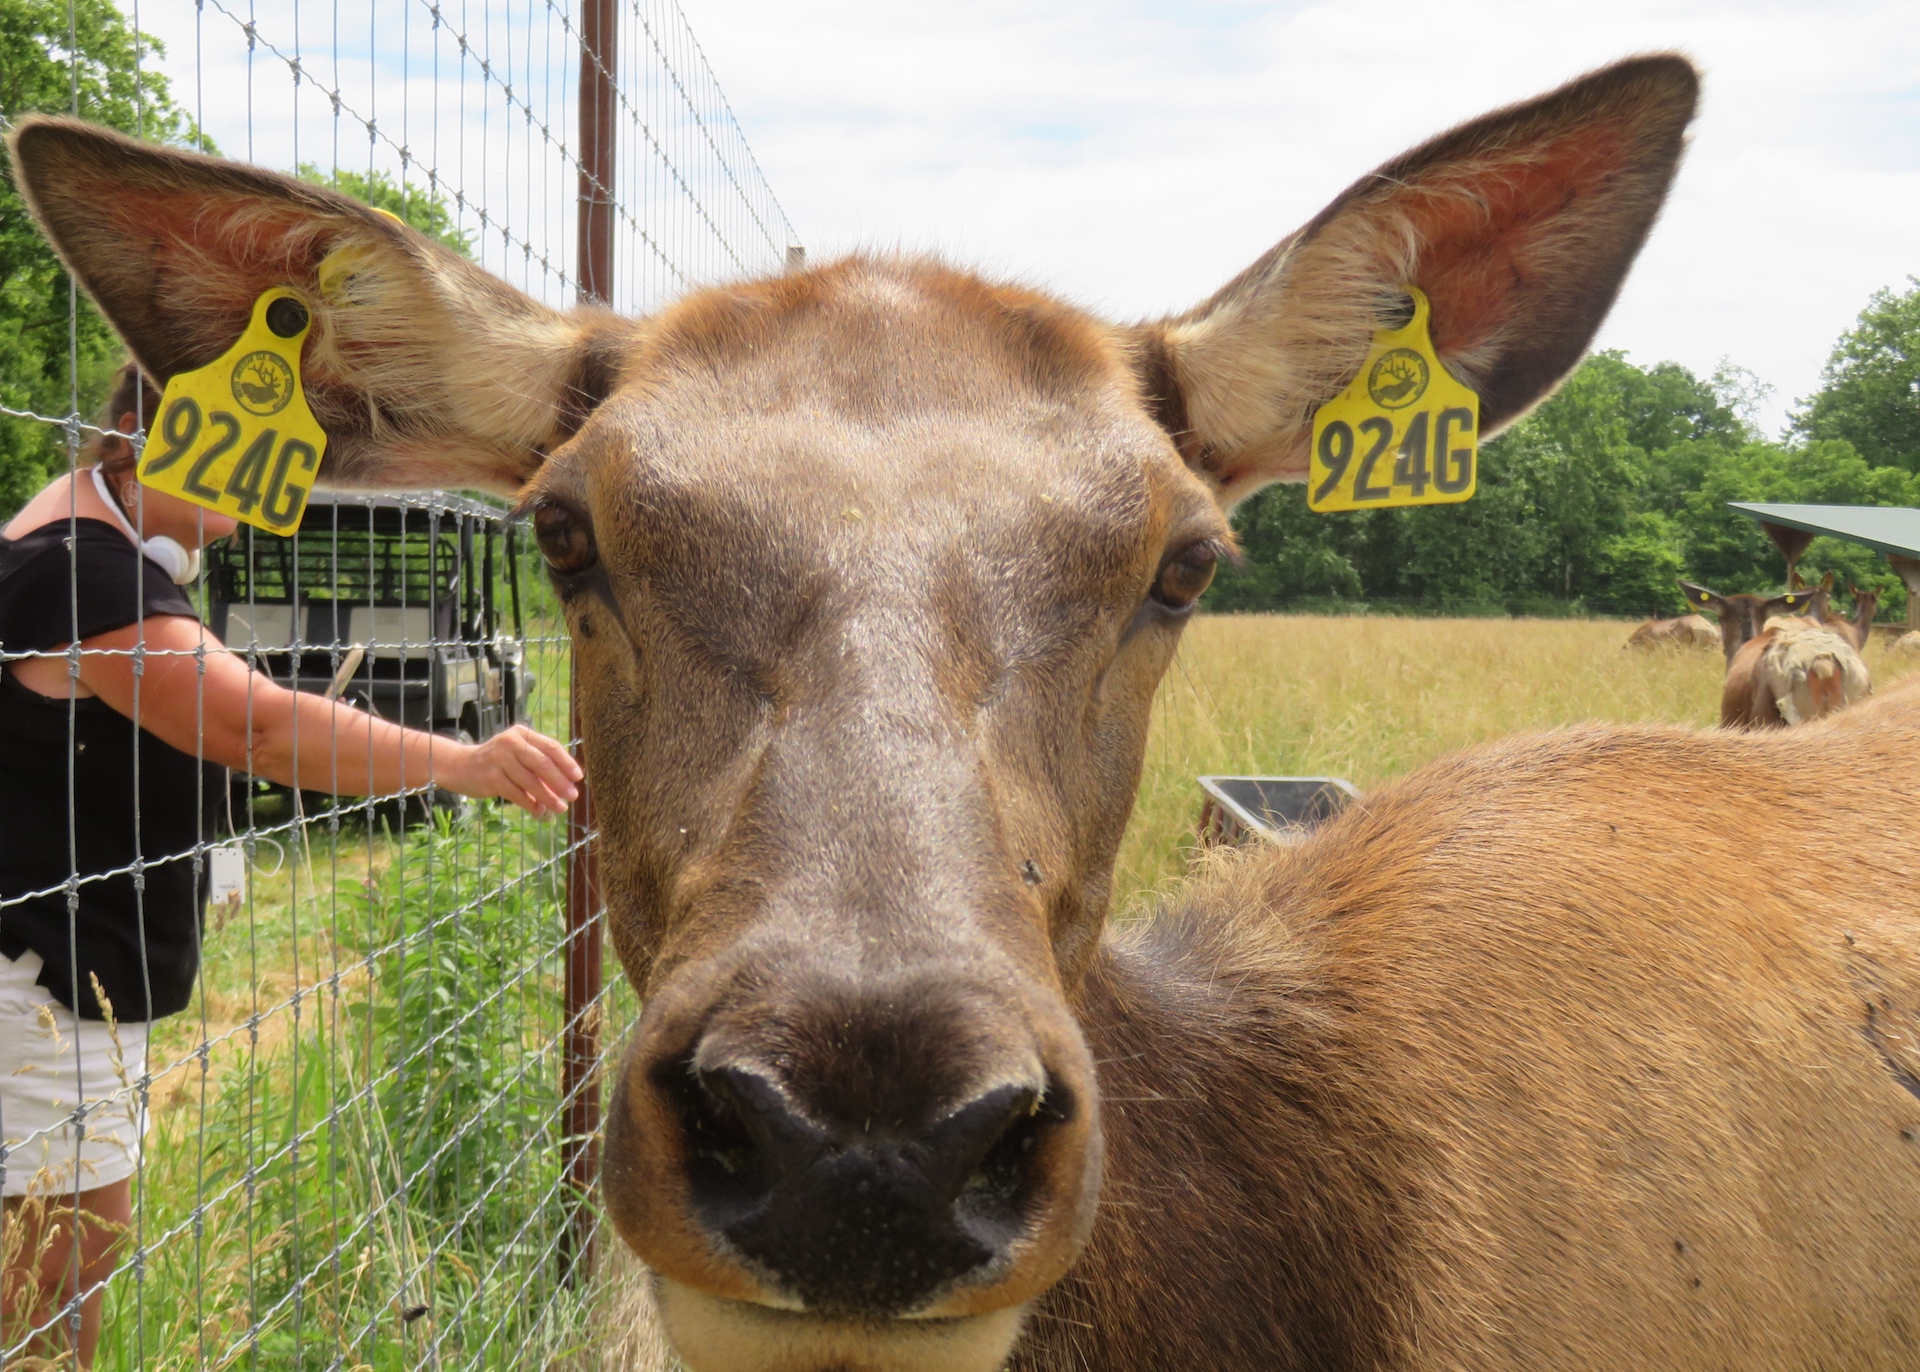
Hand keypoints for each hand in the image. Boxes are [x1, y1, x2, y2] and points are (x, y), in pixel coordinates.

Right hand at [446, 724, 582, 815]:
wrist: (460, 765)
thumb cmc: (497, 761)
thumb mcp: (517, 753)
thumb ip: (539, 763)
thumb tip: (567, 784)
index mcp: (522, 734)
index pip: (551, 747)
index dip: (567, 763)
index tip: (578, 777)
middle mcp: (510, 743)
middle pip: (543, 764)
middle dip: (561, 782)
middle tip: (573, 796)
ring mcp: (499, 760)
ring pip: (531, 782)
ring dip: (548, 798)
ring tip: (560, 808)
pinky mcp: (491, 778)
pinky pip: (517, 794)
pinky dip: (531, 804)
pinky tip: (540, 811)